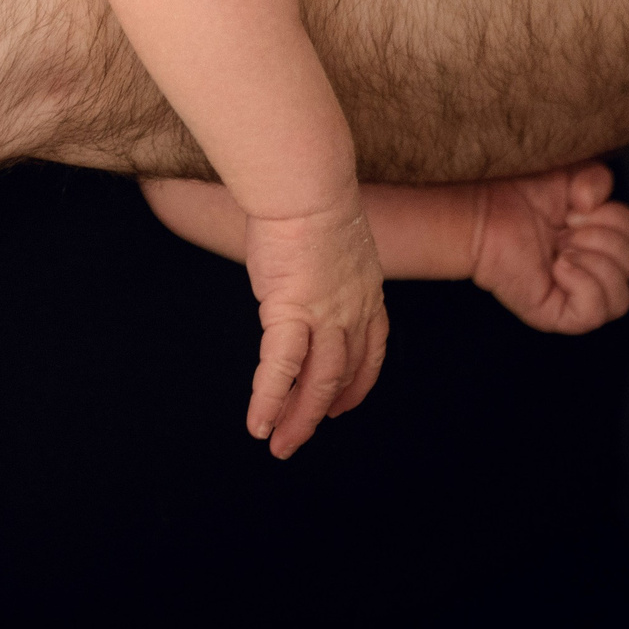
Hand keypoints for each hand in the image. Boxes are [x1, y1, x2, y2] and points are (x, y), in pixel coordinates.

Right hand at [242, 202, 388, 458]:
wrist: (304, 184)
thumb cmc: (307, 195)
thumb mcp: (330, 234)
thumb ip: (322, 260)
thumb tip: (300, 259)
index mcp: (367, 289)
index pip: (371, 349)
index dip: (358, 382)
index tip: (344, 404)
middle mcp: (354, 309)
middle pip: (345, 374)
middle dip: (324, 409)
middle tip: (303, 435)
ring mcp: (327, 314)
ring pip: (319, 383)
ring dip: (300, 419)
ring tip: (280, 444)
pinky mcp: (292, 312)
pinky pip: (281, 369)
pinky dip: (270, 400)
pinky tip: (257, 423)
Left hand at [467, 162, 628, 333]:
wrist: (480, 211)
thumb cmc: (515, 193)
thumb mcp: (568, 174)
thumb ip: (597, 178)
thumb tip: (594, 204)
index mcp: (597, 240)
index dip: (610, 216)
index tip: (573, 208)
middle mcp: (589, 270)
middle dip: (600, 238)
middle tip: (563, 231)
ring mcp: (573, 295)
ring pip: (621, 300)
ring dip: (595, 264)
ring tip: (561, 251)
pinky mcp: (556, 314)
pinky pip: (594, 314)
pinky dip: (584, 286)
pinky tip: (559, 266)